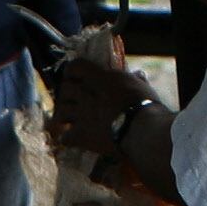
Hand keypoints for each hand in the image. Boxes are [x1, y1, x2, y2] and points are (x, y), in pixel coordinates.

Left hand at [41, 31, 151, 154]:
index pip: (75, 66)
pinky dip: (68, 139)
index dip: (72, 71)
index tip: (76, 77)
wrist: (142, 131)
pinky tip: (73, 140)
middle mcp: (86, 93)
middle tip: (72, 101)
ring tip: (68, 121)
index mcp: (100, 77)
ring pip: (60, 112)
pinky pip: (65, 137)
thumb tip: (138, 74)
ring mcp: (81, 115)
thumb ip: (136, 79)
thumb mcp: (142, 86)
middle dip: (66, 95)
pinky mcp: (81, 135)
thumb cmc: (146, 105)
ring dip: (63, 116)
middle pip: (64, 89)